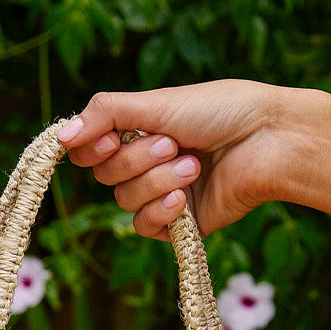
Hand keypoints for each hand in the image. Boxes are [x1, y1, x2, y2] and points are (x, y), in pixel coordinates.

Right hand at [56, 80, 298, 237]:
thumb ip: (106, 114)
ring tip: (193, 165)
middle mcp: (148, 163)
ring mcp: (164, 195)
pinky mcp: (181, 225)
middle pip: (106, 176)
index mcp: (141, 131)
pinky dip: (160, 211)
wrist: (270, 141)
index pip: (91, 148)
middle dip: (137, 159)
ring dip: (157, 181)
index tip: (108, 137)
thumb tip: (60, 137)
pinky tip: (184, 198)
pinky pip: (145, 227)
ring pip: (125, 201)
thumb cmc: (223, 111)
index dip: (92, 147)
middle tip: (173, 143)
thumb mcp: (158, 102)